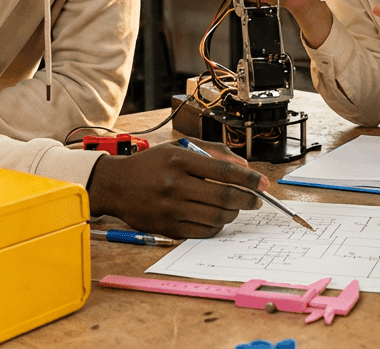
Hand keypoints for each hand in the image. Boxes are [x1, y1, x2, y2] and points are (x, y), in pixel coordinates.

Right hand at [86, 138, 266, 237]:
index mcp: (180, 160)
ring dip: (234, 213)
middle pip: (224, 197)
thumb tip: (244, 166)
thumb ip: (214, 152)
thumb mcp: (179, 148)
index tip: (263, 183)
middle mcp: (175, 185)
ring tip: (236, 207)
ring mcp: (171, 208)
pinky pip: (204, 231)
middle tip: (257, 199)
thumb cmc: (150, 164)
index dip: (249, 178)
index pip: (224, 171)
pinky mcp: (168, 227)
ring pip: (217, 216)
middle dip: (248, 199)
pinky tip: (218, 217)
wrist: (115, 185)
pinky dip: (218, 225)